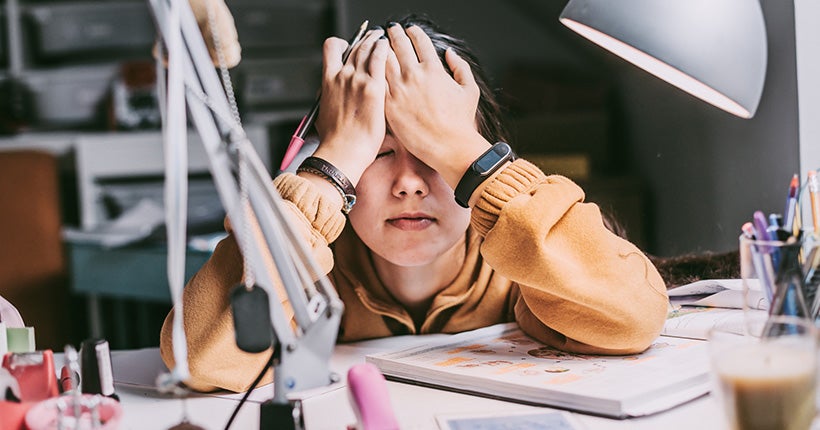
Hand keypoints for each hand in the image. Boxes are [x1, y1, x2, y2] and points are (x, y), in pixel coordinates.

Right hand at [313, 29, 388, 185]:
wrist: (343, 152)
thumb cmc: (335, 140)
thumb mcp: (323, 113)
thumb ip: (330, 98)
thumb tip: (331, 98)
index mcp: (328, 80)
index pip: (332, 47)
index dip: (342, 43)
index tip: (350, 46)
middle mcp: (341, 75)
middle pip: (355, 46)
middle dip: (366, 40)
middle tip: (374, 38)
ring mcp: (357, 80)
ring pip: (368, 47)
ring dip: (376, 40)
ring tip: (383, 40)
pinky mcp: (373, 87)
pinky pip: (380, 58)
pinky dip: (384, 49)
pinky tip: (389, 48)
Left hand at [384, 24, 488, 188]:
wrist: (448, 147)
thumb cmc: (460, 122)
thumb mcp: (470, 90)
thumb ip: (461, 67)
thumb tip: (449, 53)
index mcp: (434, 69)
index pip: (420, 41)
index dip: (413, 32)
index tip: (410, 29)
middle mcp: (414, 76)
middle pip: (398, 45)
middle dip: (393, 34)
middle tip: (390, 30)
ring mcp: (399, 90)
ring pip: (383, 60)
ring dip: (380, 49)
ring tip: (378, 46)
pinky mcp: (388, 105)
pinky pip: (376, 81)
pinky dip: (373, 71)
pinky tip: (372, 69)